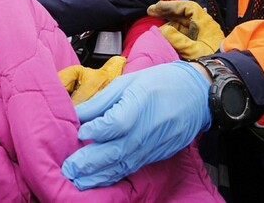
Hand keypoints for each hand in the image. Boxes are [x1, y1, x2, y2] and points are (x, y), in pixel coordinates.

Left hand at [62, 60, 210, 189]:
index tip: (78, 132)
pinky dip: (114, 176)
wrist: (196, 94)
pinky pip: (132, 167)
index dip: (96, 130)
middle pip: (116, 150)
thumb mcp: (127, 82)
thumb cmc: (159, 83)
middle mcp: (147, 129)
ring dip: (98, 175)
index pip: (116, 123)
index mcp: (140, 104)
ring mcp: (153, 145)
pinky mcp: (156, 155)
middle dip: (89, 162)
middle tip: (68, 169)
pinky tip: (98, 180)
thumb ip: (101, 101)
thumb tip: (76, 114)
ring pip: (123, 164)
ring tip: (78, 181)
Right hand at [147, 0, 223, 58]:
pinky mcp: (197, 41)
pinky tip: (164, 30)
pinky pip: (183, 31)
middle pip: (184, 13)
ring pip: (182, 22)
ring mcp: (200, 33)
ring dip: (169, 19)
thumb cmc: (210, 61)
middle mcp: (203, 26)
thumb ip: (177, 39)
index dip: (171, 5)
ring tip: (155, 19)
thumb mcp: (193, 51)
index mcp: (205, 24)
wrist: (220, 73)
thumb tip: (163, 29)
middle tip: (151, 11)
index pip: (188, 7)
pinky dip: (172, 28)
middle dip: (167, 11)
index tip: (157, 7)